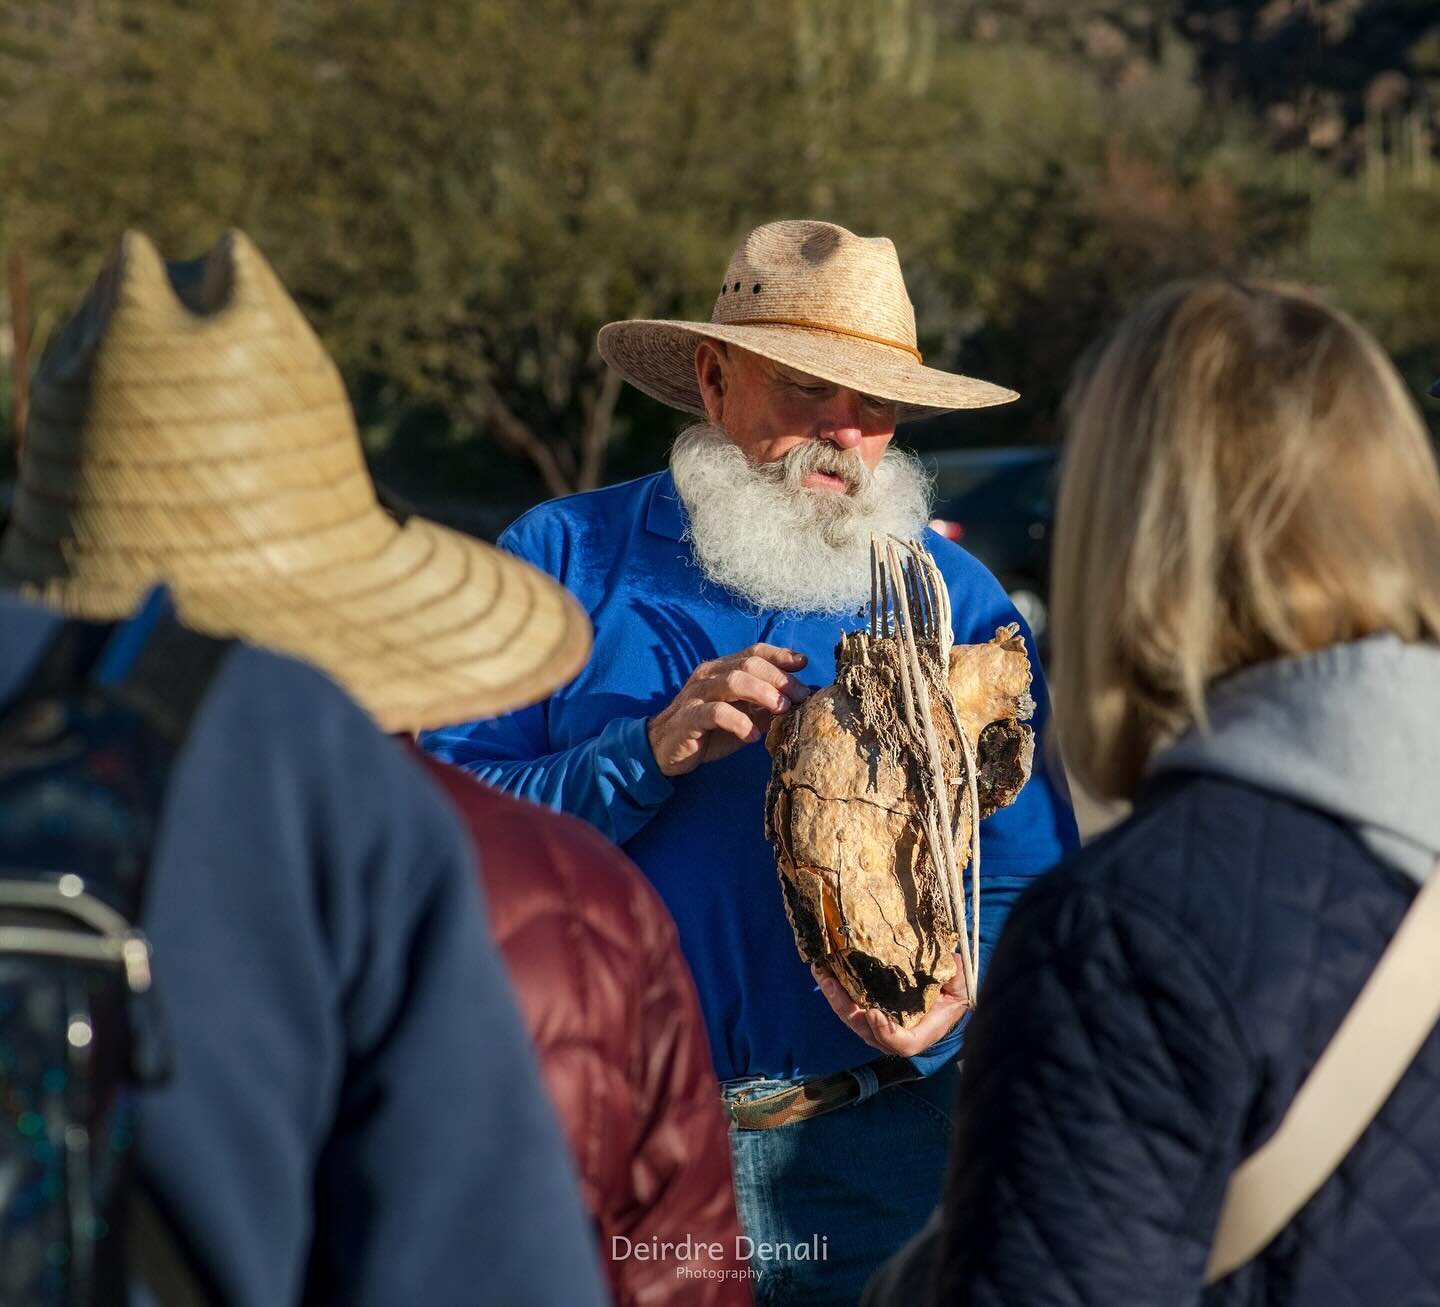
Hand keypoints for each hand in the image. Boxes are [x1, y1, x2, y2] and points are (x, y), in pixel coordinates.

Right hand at [647, 643, 810, 777]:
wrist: (664, 750)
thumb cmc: (708, 732)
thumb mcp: (743, 717)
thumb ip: (766, 707)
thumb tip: (799, 701)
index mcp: (722, 669)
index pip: (754, 652)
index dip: (780, 655)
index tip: (804, 663)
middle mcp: (710, 675)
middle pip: (749, 664)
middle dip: (779, 678)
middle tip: (799, 697)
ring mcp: (698, 694)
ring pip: (733, 681)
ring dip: (763, 693)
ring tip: (782, 710)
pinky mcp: (689, 717)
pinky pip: (716, 713)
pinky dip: (739, 722)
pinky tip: (753, 735)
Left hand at [811, 962, 969, 1057]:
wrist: (944, 992)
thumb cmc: (953, 990)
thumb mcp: (959, 984)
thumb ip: (954, 976)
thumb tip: (949, 961)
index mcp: (922, 1032)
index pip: (903, 1043)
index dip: (887, 1032)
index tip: (874, 1013)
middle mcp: (896, 1033)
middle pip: (867, 1031)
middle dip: (847, 1010)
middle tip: (834, 986)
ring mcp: (879, 1024)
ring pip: (852, 1019)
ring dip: (835, 998)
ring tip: (822, 974)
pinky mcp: (867, 1010)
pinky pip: (848, 1005)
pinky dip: (835, 989)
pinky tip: (822, 970)